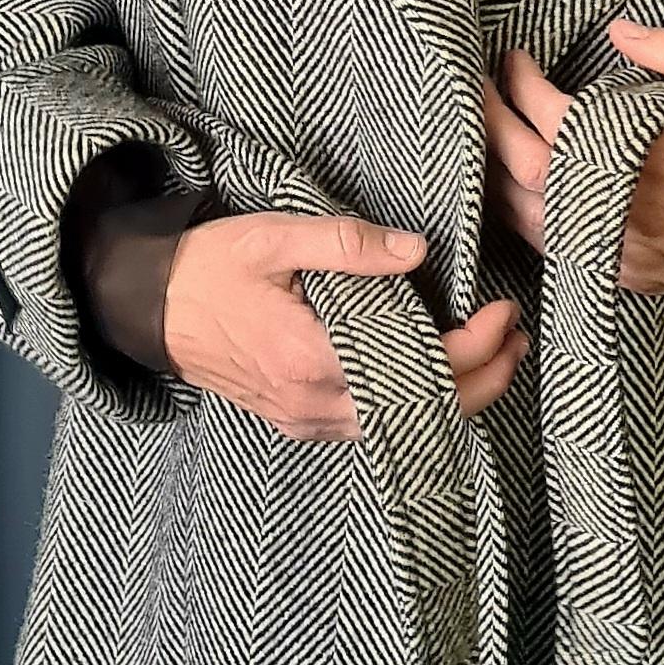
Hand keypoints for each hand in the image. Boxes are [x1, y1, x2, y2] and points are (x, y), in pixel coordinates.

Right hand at [162, 210, 529, 441]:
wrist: (147, 308)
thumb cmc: (206, 268)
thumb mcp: (271, 238)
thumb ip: (346, 244)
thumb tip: (416, 252)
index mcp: (309, 357)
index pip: (420, 369)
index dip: (476, 346)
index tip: (503, 312)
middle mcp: (311, 402)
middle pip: (423, 411)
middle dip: (484, 378)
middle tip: (516, 338)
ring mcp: (303, 418)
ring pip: (400, 425)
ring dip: (454, 396)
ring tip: (493, 356)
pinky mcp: (297, 419)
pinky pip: (371, 425)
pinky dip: (414, 406)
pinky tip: (436, 376)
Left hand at [484, 17, 663, 300]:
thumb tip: (618, 31)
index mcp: (654, 166)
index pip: (558, 124)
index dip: (524, 88)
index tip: (514, 60)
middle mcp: (628, 216)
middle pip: (525, 173)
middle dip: (492, 125)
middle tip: (478, 88)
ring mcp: (623, 254)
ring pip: (528, 219)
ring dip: (497, 173)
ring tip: (486, 129)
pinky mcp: (626, 277)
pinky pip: (553, 246)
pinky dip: (523, 211)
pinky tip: (514, 181)